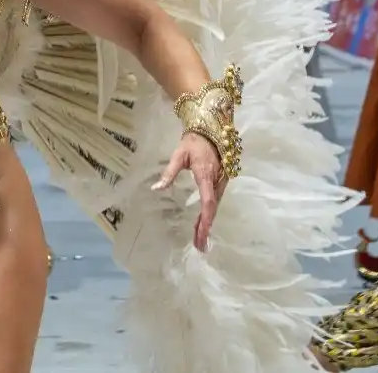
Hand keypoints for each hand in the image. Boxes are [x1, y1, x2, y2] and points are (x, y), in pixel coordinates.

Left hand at [152, 132, 227, 251]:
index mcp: (206, 175)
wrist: (211, 130)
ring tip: (198, 240)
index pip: (208, 202)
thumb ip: (169, 172)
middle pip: (212, 209)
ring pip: (214, 207)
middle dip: (205, 228)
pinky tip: (202, 224)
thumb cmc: (193, 142)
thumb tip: (156, 188)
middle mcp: (217, 181)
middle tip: (199, 246)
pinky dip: (208, 215)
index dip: (205, 220)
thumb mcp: (178, 155)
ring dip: (206, 223)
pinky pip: (214, 202)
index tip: (200, 235)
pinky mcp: (221, 183)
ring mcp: (221, 182)